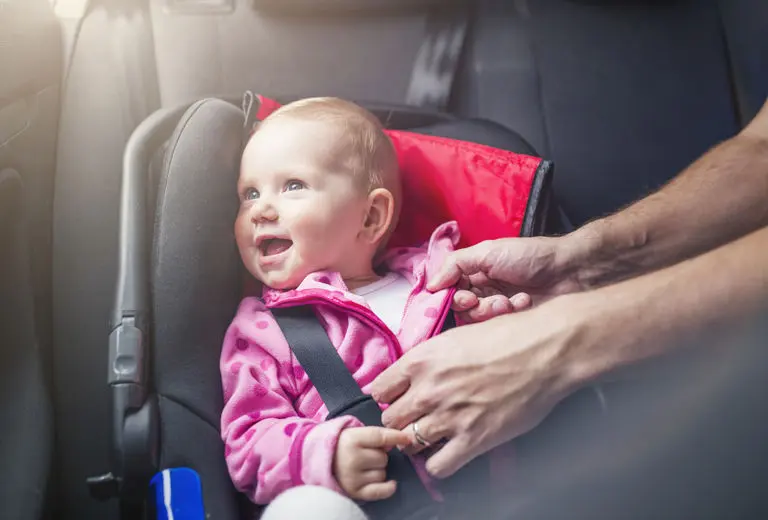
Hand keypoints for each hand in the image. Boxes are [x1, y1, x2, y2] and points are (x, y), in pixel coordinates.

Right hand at [333, 426, 412, 500]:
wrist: (322, 462)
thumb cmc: (342, 446)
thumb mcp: (354, 433)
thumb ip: (375, 435)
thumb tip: (397, 441)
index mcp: (351, 439)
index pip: (380, 437)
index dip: (396, 437)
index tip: (408, 438)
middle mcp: (352, 459)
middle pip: (383, 458)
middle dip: (379, 456)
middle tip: (366, 455)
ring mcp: (353, 477)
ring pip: (382, 474)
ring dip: (378, 470)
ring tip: (364, 467)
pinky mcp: (354, 492)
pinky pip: (380, 491)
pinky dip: (388, 488)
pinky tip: (391, 483)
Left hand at [371, 298, 585, 478]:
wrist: (546, 350)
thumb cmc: (508, 336)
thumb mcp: (456, 337)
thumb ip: (430, 359)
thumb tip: (413, 375)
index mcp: (422, 359)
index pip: (379, 389)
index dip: (389, 396)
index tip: (398, 398)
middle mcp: (429, 389)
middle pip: (389, 419)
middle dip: (401, 420)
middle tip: (417, 418)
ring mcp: (450, 416)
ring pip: (408, 443)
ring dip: (418, 442)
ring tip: (434, 435)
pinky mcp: (474, 439)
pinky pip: (438, 467)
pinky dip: (440, 464)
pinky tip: (450, 452)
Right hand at [428, 237, 584, 322]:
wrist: (569, 270)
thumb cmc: (530, 256)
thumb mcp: (488, 252)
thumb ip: (455, 265)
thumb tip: (430, 285)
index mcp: (472, 273)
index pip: (448, 292)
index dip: (452, 298)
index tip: (465, 297)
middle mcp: (481, 291)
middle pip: (460, 310)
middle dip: (474, 307)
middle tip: (491, 300)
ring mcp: (496, 309)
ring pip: (477, 321)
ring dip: (492, 311)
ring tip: (512, 301)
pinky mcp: (511, 324)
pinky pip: (496, 329)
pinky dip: (509, 316)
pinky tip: (524, 303)